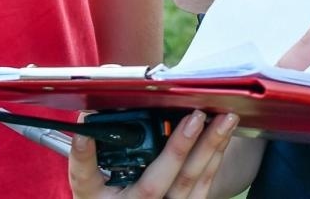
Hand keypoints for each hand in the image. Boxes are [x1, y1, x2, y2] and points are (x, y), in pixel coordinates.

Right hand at [69, 110, 238, 198]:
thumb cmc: (110, 196)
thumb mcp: (91, 185)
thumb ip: (86, 157)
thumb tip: (86, 123)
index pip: (87, 178)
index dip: (85, 156)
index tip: (86, 132)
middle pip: (154, 184)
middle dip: (177, 149)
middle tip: (193, 117)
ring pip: (188, 184)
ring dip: (208, 149)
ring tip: (223, 120)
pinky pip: (203, 186)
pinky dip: (215, 158)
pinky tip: (224, 137)